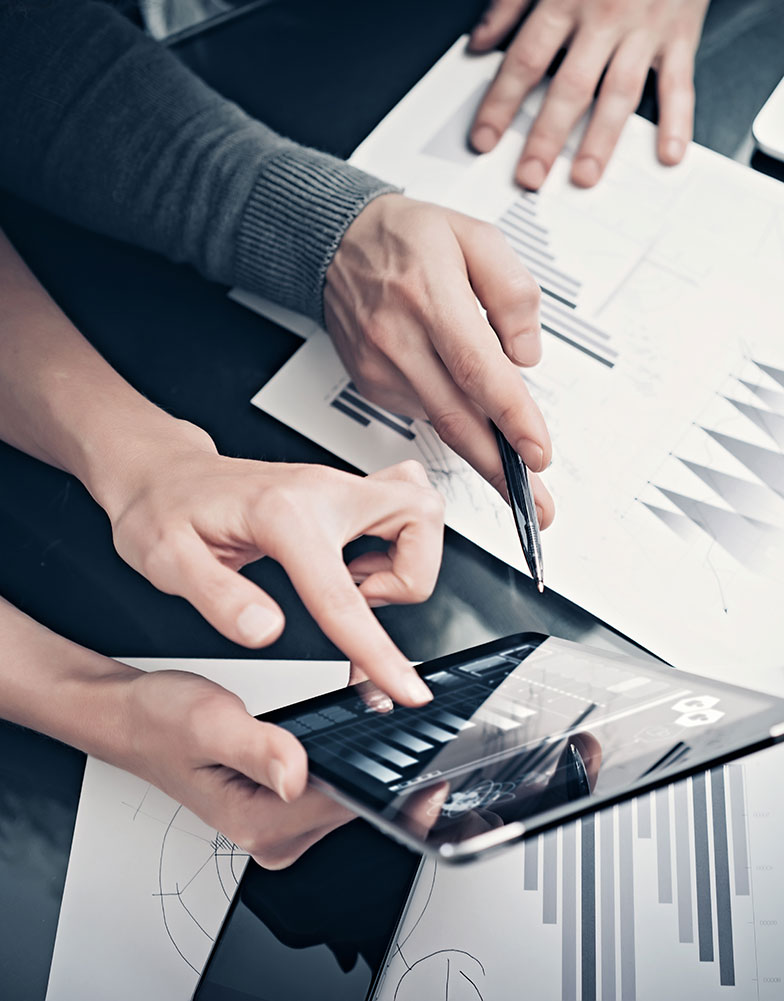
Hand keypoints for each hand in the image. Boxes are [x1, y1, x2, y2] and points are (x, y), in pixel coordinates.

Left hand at [104, 434, 443, 706]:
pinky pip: (401, 510)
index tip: (405, 689)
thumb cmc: (164, 511)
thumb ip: (219, 599)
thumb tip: (266, 632)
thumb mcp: (167, 562)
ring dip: (403, 561)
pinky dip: (395, 545)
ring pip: (419, 510)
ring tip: (348, 584)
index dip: (379, 651)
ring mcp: (336, 487)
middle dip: (409, 576)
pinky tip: (349, 566)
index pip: (342, 595)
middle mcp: (321, 490)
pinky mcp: (341, 492)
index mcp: (280, 516)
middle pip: (420, 518)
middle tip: (360, 600)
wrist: (161, 474)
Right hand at [122, 668, 354, 868]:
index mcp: (257, 824)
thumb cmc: (160, 723)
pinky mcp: (284, 810)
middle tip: (358, 704)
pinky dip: (335, 755)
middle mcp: (272, 836)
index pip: (344, 804)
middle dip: (362, 752)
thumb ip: (259, 750)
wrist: (135, 720)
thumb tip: (298, 775)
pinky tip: (323, 729)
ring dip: (350, 752)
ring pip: (346, 792)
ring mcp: (280, 827)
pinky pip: (329, 785)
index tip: (375, 722)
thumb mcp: (210, 724)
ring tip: (335, 712)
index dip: (367, 761)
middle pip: (353, 800)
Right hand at [324, 193, 554, 526]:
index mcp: (429, 296)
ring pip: (444, 422)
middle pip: (458, 420)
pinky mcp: (372, 385)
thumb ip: (512, 292)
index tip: (537, 454)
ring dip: (484, 446)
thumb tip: (526, 355)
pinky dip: (452, 412)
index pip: (477, 370)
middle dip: (502, 472)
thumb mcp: (476, 236)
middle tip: (538, 508)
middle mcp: (399, 340)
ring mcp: (381, 368)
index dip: (511, 418)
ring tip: (514, 456)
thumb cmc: (407, 237)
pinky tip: (458, 391)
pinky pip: (425, 411)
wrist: (335, 242)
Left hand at [469, 0, 709, 188]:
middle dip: (546, 136)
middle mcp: (604, 18)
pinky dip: (677, 121)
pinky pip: (679, 84)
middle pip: (570, 87)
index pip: (525, 61)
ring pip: (619, 93)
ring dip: (601, 140)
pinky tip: (668, 154)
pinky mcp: (680, 35)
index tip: (485, 139)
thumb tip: (480, 43)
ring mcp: (643, 30)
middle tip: (531, 175)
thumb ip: (510, 4)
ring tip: (584, 176)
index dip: (500, 103)